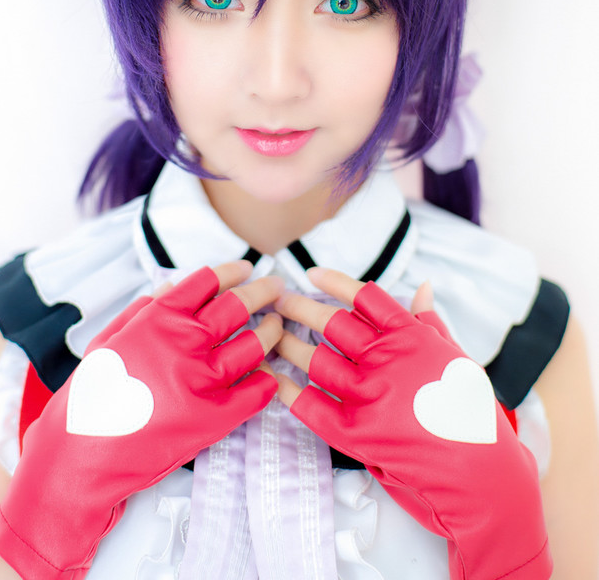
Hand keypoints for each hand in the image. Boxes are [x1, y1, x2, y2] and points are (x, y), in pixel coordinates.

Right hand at [0, 262, 282, 579]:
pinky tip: (269, 373)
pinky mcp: (214, 418)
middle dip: (265, 291)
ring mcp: (202, 380)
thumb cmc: (92, 394)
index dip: (234, 271)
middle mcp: (184, 342)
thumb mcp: (111, 337)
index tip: (248, 268)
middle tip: (278, 288)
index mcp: (159, 317)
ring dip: (272, 331)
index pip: (209, 280)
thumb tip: (178, 283)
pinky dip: (267, 379)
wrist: (81, 455)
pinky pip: (257, 391)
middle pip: (240, 305)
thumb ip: (147, 307)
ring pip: (255, 344)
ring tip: (278, 326)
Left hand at [275, 268, 551, 579]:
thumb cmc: (474, 417)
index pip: (364, 297)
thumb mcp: (457, 360)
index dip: (334, 281)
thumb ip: (431, 323)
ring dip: (288, 345)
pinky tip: (273, 378)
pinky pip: (310, 404)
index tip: (311, 274)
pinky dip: (288, 389)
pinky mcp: (355, 433)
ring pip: (316, 359)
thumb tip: (423, 285)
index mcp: (412, 336)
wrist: (482, 479)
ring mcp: (369, 395)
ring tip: (271, 336)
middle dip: (299, 308)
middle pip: (331, 323)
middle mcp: (387, 359)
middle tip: (278, 301)